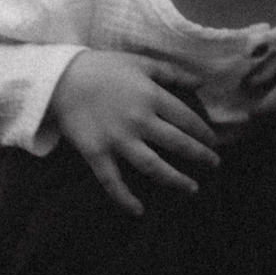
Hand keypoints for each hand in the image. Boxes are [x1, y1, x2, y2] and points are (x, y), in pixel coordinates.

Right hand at [48, 49, 220, 214]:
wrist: (61, 78)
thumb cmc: (104, 68)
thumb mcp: (141, 63)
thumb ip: (172, 73)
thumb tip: (201, 83)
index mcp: (151, 97)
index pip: (187, 119)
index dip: (203, 132)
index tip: (214, 141)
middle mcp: (139, 120)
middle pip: (177, 144)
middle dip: (200, 156)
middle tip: (215, 165)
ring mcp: (117, 139)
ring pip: (152, 166)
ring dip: (175, 180)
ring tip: (192, 189)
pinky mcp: (96, 153)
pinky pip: (112, 181)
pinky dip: (124, 198)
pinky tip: (138, 211)